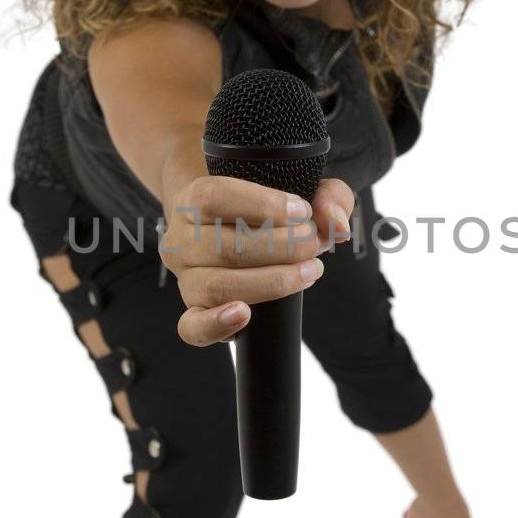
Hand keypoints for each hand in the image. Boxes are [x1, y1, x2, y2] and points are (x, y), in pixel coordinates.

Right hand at [161, 173, 353, 346]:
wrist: (224, 228)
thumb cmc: (263, 209)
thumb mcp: (298, 190)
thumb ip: (327, 196)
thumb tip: (336, 225)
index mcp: (193, 200)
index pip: (215, 197)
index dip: (263, 205)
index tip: (302, 212)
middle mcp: (181, 239)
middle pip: (227, 247)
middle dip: (284, 247)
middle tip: (314, 244)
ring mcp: (186, 278)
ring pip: (218, 286)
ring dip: (272, 281)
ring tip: (309, 271)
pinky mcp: (194, 310)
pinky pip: (192, 327)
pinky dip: (216, 324)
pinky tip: (244, 314)